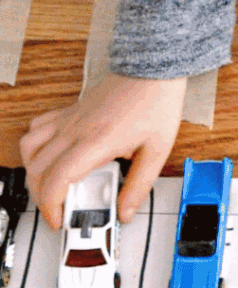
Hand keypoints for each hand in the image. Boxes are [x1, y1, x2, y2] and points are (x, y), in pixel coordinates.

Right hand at [20, 72, 186, 228]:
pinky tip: (50, 154)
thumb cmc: (157, 103)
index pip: (57, 179)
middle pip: (37, 170)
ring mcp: (69, 119)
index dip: (51, 206)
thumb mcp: (157, 150)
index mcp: (96, 142)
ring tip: (52, 185)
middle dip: (42, 197)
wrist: (154, 68)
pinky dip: (34, 145)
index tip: (59, 219)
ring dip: (34, 172)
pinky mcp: (70, 110)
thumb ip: (139, 184)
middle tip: (59, 209)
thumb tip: (126, 211)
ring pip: (30, 148)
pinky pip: (37, 127)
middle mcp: (76, 130)